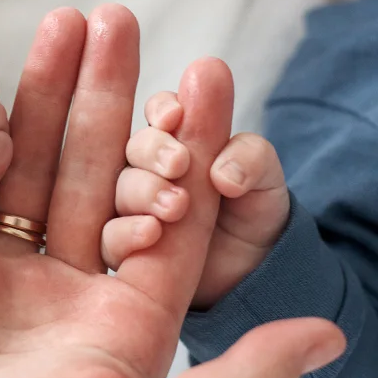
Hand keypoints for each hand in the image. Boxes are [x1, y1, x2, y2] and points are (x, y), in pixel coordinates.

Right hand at [106, 84, 288, 306]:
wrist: (251, 268)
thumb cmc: (250, 211)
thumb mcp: (265, 181)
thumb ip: (250, 159)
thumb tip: (223, 170)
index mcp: (179, 140)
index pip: (161, 112)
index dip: (164, 110)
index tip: (176, 117)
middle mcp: (148, 169)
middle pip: (134, 148)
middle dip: (153, 151)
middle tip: (179, 164)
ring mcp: (132, 207)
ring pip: (121, 190)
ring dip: (144, 193)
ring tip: (177, 206)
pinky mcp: (124, 246)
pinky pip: (111, 237)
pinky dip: (127, 233)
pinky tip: (151, 234)